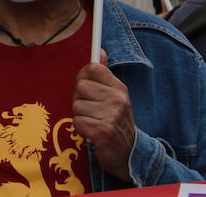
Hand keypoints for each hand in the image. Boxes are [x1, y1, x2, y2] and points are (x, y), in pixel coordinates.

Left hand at [73, 51, 136, 178]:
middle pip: (80, 86)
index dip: (84, 76)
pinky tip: (92, 132)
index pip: (93, 68)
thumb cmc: (116, 121)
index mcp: (119, 88)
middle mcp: (117, 100)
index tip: (87, 88)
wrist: (129, 154)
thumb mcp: (115, 96)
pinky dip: (81, 128)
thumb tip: (99, 50)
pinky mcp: (102, 131)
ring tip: (93, 122)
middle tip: (91, 110)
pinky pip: (77, 121)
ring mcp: (111, 116)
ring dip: (80, 115)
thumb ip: (104, 75)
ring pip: (76, 105)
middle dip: (80, 99)